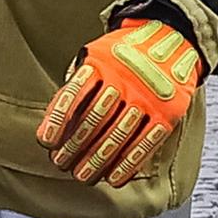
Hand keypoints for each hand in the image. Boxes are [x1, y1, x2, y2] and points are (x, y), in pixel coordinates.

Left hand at [36, 20, 203, 186]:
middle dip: (74, 146)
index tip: (46, 142)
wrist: (171, 39)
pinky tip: (114, 177)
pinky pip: (146, 143)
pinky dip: (128, 163)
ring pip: (118, 135)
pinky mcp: (167, 112)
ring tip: (82, 175)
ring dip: (97, 160)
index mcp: (102, 63)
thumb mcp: (96, 55)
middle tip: (61, 163)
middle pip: (94, 119)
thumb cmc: (123, 54)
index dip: (57, 120)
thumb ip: (78, 83)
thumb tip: (54, 119)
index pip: (74, 94)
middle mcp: (125, 80)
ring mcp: (148, 97)